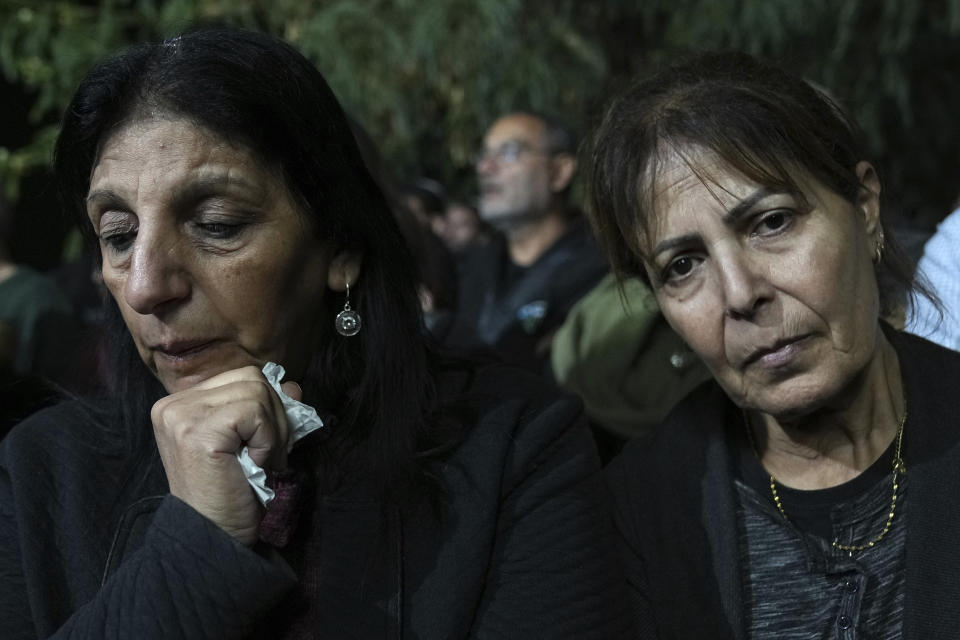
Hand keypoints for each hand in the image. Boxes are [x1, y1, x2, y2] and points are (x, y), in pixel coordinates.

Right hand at [151, 365, 301, 545]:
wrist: (214, 538)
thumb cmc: (233, 495)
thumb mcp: (253, 442)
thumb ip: (267, 409)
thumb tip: (293, 385)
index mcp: (181, 404)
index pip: (242, 377)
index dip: (267, 407)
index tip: (265, 444)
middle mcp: (173, 405)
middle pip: (251, 377)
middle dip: (274, 416)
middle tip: (266, 455)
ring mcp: (181, 415)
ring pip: (256, 390)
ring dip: (272, 430)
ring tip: (259, 461)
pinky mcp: (197, 431)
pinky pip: (254, 412)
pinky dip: (266, 439)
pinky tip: (253, 464)